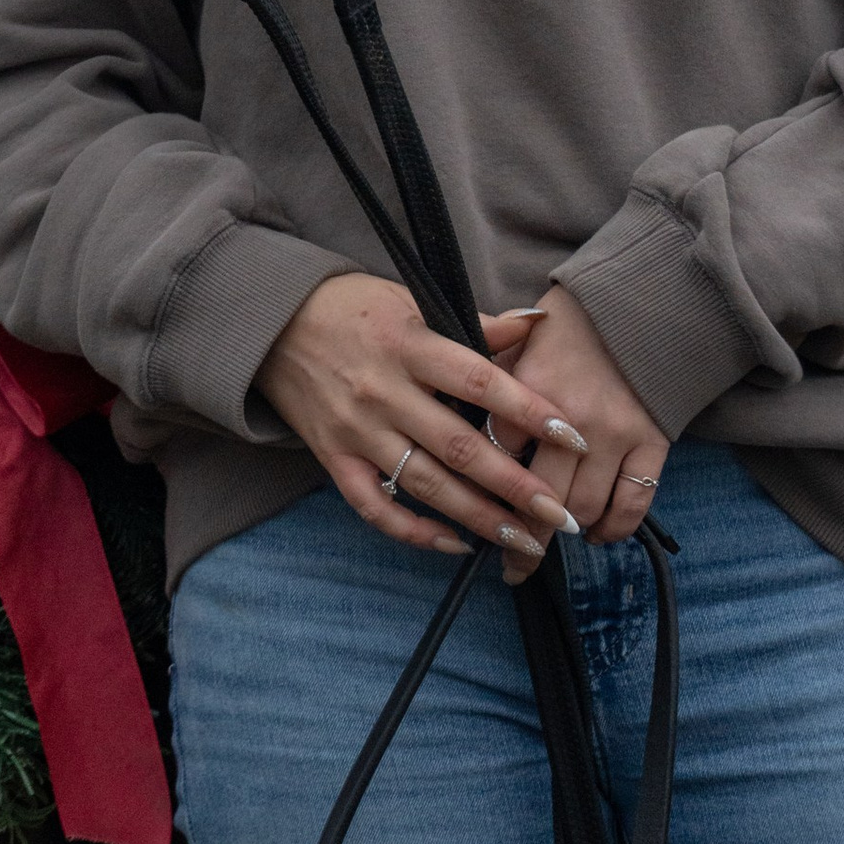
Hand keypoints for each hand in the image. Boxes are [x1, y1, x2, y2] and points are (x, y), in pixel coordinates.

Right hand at [255, 274, 593, 568]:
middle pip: (459, 446)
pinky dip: (415, 532)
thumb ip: (475, 322)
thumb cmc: (352, 306)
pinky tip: (455, 545)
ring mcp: (357, 431)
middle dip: (515, 486)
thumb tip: (536, 324)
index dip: (526, 409)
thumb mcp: (412, 298)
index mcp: (409, 344)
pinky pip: (375, 508)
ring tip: (523, 542)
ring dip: (478, 518)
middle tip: (561, 516)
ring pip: (425, 485)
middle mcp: (384, 392)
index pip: (478, 380)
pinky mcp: (334, 459)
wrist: (272, 322)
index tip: (572, 434)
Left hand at [481, 289, 668, 581]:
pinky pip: (632, 503)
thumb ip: (486, 387)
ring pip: (583, 508)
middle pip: (538, 498)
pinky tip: (597, 533)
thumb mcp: (516, 345)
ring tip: (554, 539)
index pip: (493, 458)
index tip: (471, 518)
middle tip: (513, 564)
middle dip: (522, 540)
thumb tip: (452, 427)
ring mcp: (614, 433)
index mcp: (527, 389)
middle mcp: (570, 418)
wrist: (636, 301)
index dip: (480, 494)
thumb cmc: (566, 326)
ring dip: (566, 533)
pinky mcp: (652, 441)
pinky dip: (613, 528)